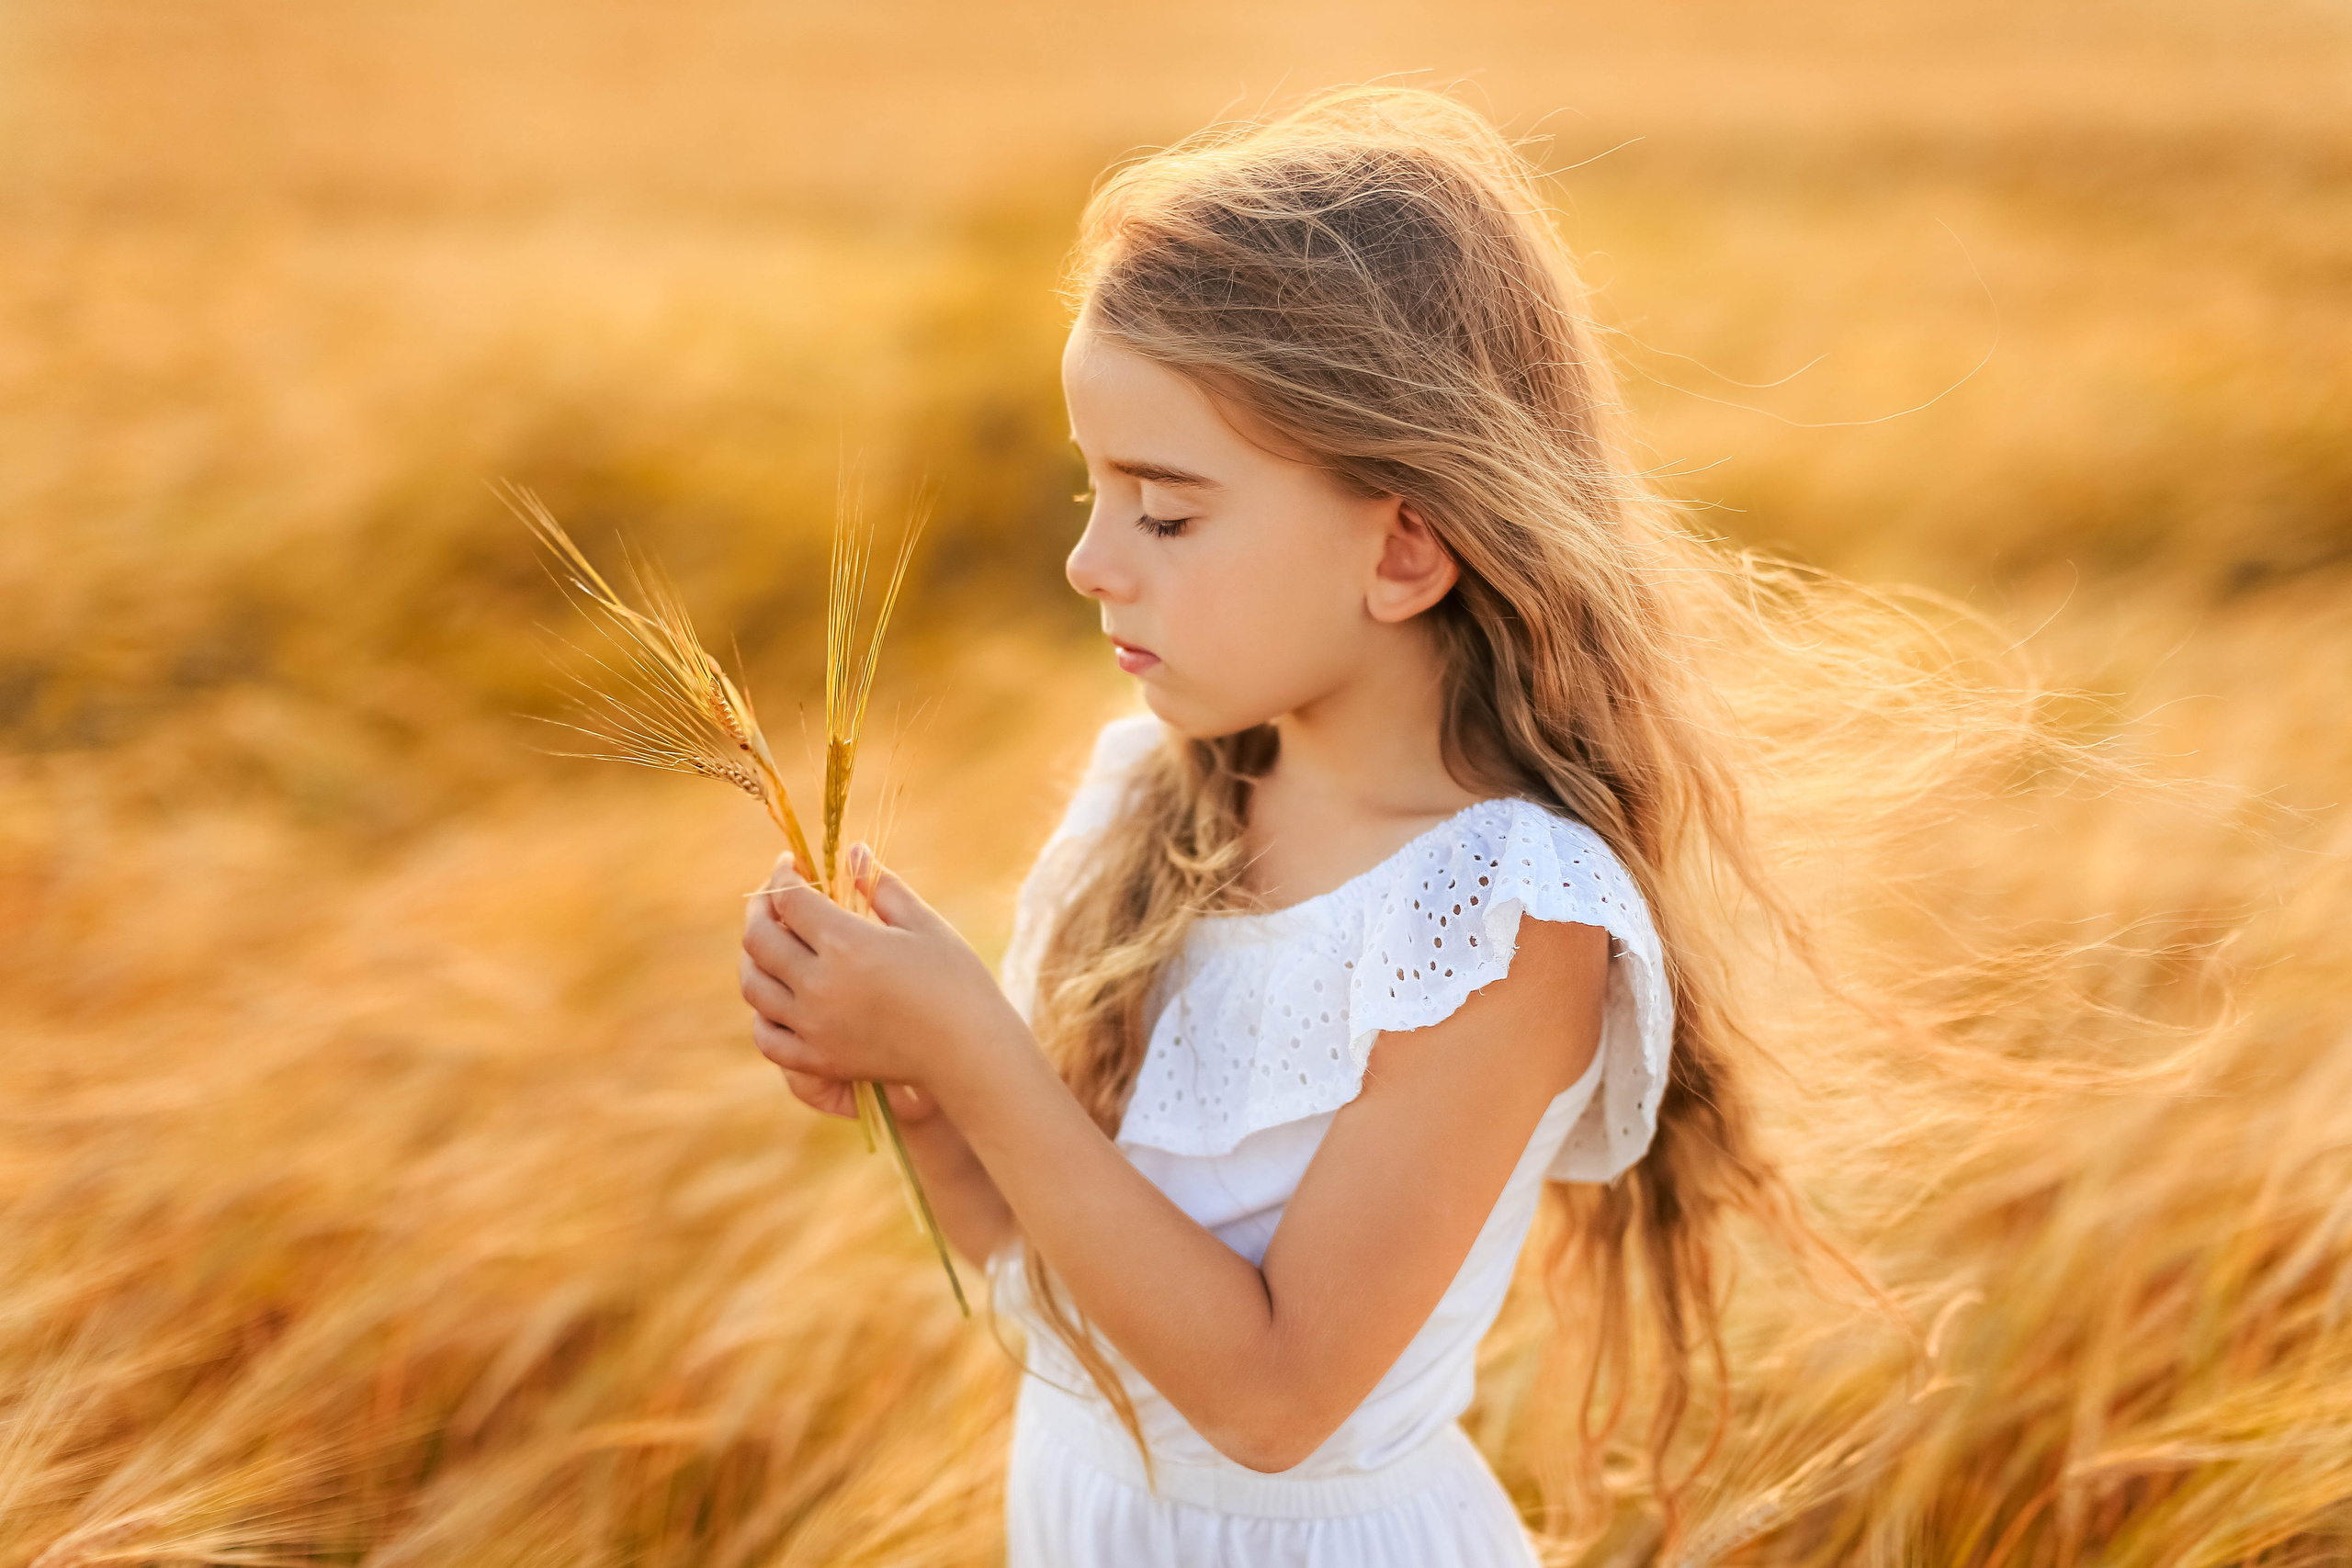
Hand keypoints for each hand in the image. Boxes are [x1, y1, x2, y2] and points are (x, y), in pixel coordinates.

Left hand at [738, 842, 1015, 1119]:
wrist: (969, 1051)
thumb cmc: (956, 980)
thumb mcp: (922, 923)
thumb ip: (880, 885)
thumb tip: (854, 852)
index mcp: (846, 943)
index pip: (789, 899)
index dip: (782, 875)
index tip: (789, 865)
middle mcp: (819, 984)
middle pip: (759, 939)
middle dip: (760, 908)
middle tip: (771, 897)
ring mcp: (814, 1026)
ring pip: (754, 986)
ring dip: (754, 958)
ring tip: (770, 943)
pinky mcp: (818, 1059)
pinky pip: (767, 1036)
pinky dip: (763, 1013)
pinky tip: (777, 997)